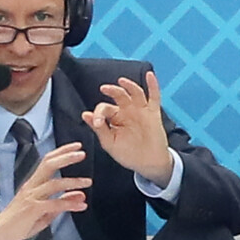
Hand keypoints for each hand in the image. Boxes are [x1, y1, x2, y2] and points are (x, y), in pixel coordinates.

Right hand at [0, 143, 91, 239]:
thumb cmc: (20, 220)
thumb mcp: (46, 210)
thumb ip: (63, 202)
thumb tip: (81, 195)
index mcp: (34, 183)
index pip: (48, 161)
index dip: (62, 152)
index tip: (77, 146)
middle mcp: (32, 186)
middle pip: (49, 166)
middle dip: (66, 158)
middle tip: (82, 154)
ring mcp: (32, 197)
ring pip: (54, 184)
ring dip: (73, 182)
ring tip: (88, 182)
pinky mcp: (32, 210)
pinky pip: (54, 204)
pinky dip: (69, 204)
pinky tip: (81, 205)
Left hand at [81, 71, 173, 187]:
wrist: (147, 163)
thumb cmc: (128, 154)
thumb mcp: (109, 142)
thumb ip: (99, 129)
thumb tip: (85, 114)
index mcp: (115, 118)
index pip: (104, 108)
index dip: (98, 113)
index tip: (96, 124)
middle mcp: (128, 111)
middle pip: (119, 95)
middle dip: (111, 91)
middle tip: (103, 89)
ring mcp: (141, 111)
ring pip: (135, 93)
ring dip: (128, 85)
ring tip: (121, 81)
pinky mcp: (153, 113)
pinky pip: (154, 97)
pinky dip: (153, 85)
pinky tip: (149, 75)